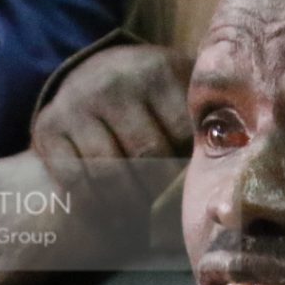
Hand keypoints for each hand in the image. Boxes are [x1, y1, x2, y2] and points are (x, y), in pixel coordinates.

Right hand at [32, 44, 193, 217]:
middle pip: (148, 156)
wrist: (87, 71)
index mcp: (156, 72)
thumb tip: (236, 150)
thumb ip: (205, 111)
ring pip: (110, 174)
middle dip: (160, 187)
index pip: (182, 134)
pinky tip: (108, 211)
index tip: (192, 178)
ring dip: (128, 202)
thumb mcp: (178, 86)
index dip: (188, 163)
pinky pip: (75, 181)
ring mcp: (77, 105)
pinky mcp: (48, 128)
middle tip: (167, 204)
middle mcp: (114, 84)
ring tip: (140, 214)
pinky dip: (93, 203)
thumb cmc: (147, 93)